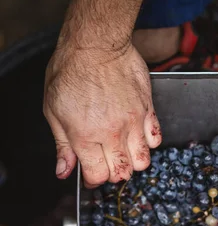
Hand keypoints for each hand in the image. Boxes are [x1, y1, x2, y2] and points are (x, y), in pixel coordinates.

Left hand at [44, 42, 161, 186]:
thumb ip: (62, 145)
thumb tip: (64, 171)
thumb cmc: (70, 72)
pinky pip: (156, 139)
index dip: (93, 180)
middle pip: (122, 173)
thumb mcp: (53, 110)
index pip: (98, 176)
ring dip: (132, 161)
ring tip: (123, 150)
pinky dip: (148, 143)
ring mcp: (134, 122)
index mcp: (86, 136)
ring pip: (143, 161)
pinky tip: (137, 135)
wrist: (95, 44)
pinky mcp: (148, 109)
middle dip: (113, 173)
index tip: (91, 175)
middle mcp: (113, 133)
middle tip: (106, 161)